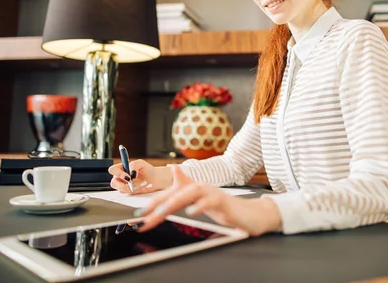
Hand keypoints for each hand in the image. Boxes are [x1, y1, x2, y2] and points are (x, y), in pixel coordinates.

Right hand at [108, 160, 171, 194]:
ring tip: (142, 183)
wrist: (154, 179)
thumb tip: (131, 172)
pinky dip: (136, 190)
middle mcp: (120, 177)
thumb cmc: (147, 169)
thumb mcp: (141, 163)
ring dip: (132, 187)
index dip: (118, 173)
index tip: (127, 176)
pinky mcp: (128, 192)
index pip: (112, 170)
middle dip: (123, 185)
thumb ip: (134, 165)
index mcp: (121, 168)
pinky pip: (128, 193)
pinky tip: (143, 186)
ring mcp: (123, 185)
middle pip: (113, 183)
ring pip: (121, 189)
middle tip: (132, 183)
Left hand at [134, 166, 281, 236]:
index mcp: (193, 190)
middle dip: (158, 204)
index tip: (138, 216)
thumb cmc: (223, 209)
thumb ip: (186, 189)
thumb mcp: (200, 202)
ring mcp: (212, 193)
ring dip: (175, 202)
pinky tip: (192, 212)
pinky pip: (210, 202)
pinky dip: (200, 206)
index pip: (169, 195)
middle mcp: (200, 188)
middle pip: (176, 193)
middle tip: (144, 216)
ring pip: (190, 194)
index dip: (153, 204)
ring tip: (161, 212)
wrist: (248, 215)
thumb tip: (174, 170)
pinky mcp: (223, 202)